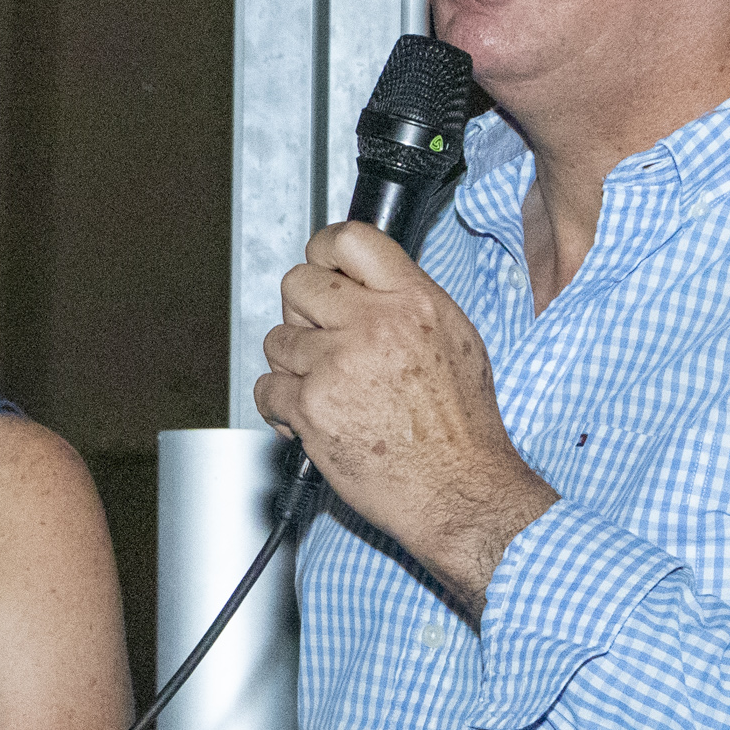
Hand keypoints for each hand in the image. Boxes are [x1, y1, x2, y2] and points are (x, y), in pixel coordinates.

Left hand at [257, 221, 553, 612]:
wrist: (459, 491)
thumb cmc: (462, 430)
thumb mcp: (456, 341)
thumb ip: (408, 302)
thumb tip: (365, 282)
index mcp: (414, 301)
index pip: (349, 239)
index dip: (323, 250)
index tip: (319, 266)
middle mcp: (375, 325)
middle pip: (297, 283)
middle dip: (301, 312)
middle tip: (321, 340)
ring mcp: (338, 365)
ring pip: (277, 340)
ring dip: (292, 365)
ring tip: (328, 389)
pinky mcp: (311, 407)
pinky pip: (267, 388)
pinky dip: (280, 405)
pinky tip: (311, 417)